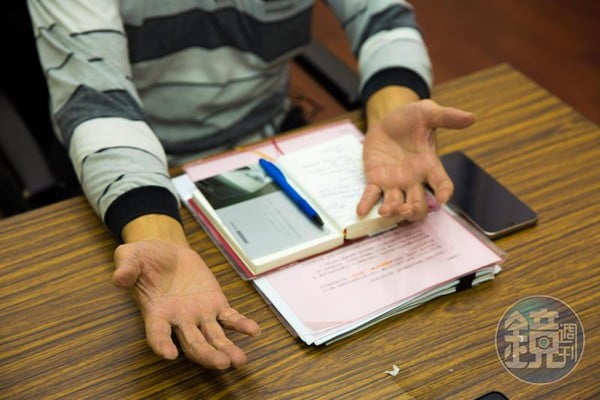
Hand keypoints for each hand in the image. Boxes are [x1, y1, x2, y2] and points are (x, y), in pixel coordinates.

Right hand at [113, 215, 259, 368]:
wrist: (167, 251)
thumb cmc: (145, 258)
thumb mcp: (130, 255)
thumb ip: (125, 267)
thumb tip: (119, 277)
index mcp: (156, 312)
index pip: (157, 333)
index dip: (161, 345)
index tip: (169, 355)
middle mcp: (179, 320)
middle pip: (193, 343)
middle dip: (206, 355)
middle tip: (220, 364)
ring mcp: (199, 314)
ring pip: (214, 337)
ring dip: (226, 349)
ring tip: (239, 360)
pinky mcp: (215, 304)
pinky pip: (230, 318)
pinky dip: (241, 325)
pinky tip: (254, 331)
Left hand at [358, 97, 474, 220]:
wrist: (387, 119)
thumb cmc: (411, 119)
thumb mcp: (427, 112)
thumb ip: (446, 116)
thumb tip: (471, 118)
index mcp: (429, 165)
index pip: (442, 183)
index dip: (444, 193)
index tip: (443, 199)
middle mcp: (414, 179)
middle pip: (419, 204)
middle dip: (414, 210)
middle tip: (406, 208)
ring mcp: (394, 182)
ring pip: (396, 204)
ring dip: (392, 211)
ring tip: (385, 210)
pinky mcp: (376, 180)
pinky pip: (371, 195)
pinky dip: (366, 204)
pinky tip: (360, 211)